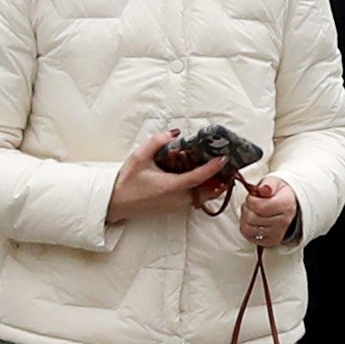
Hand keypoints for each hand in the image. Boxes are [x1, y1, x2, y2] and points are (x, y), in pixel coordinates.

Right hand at [107, 128, 223, 223]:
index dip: (213, 168)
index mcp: (170, 187)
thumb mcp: (139, 157)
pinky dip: (203, 191)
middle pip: (207, 191)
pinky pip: (196, 201)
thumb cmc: (126, 181)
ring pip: (203, 198)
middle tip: (228, 165)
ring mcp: (177, 207)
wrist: (116, 203)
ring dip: (213, 186)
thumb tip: (175, 133)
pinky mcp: (175, 210)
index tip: (224, 158)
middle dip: (220, 179)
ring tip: (220, 171)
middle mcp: (177, 199)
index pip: (198, 177)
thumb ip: (157, 141)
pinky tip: (205, 180)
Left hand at [239, 174, 298, 246]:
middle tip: (251, 204)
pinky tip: (253, 221)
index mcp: (285, 204)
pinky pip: (250, 237)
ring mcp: (277, 233)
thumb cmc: (279, 193)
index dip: (250, 200)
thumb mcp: (274, 182)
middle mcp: (283, 221)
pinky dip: (247, 228)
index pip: (259, 207)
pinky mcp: (271, 242)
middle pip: (252, 218)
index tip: (253, 196)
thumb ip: (268, 184)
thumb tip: (264, 189)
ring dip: (245, 219)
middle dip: (247, 209)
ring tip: (252, 212)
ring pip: (248, 229)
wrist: (289, 205)